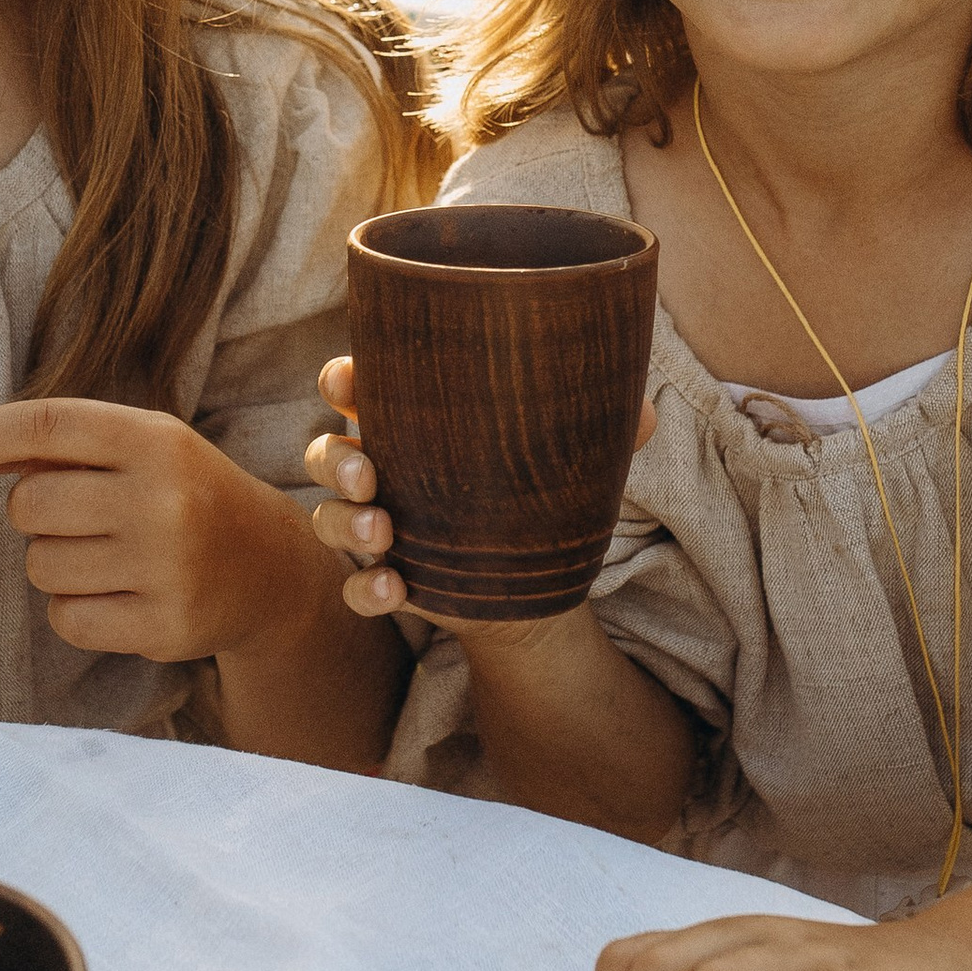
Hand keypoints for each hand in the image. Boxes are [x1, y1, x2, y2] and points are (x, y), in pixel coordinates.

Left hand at [0, 395, 308, 661]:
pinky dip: (74, 610)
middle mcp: (163, 500)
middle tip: (77, 516)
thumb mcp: (144, 446)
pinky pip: (65, 619)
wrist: (270, 569)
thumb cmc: (186, 495)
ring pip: (41, 567)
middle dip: (32, 512)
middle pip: (29, 506)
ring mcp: (165, 568)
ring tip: (108, 556)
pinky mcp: (163, 627)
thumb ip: (64, 442)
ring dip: (55, 563)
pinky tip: (117, 596)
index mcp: (156, 441)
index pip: (50, 425)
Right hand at [304, 354, 656, 645]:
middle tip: (368, 476)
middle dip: (336, 459)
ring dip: (344, 524)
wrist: (541, 578)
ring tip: (384, 534)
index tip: (350, 383)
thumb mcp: (573, 454)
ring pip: (328, 517)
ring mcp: (379, 524)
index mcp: (413, 418)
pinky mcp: (388, 580)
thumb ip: (605, 425)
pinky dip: (366, 589)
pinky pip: (354, 587)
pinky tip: (396, 591)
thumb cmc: (542, 490)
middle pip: (327, 450)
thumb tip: (644, 411)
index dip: (341, 379)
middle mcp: (383, 466)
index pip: (355, 384)